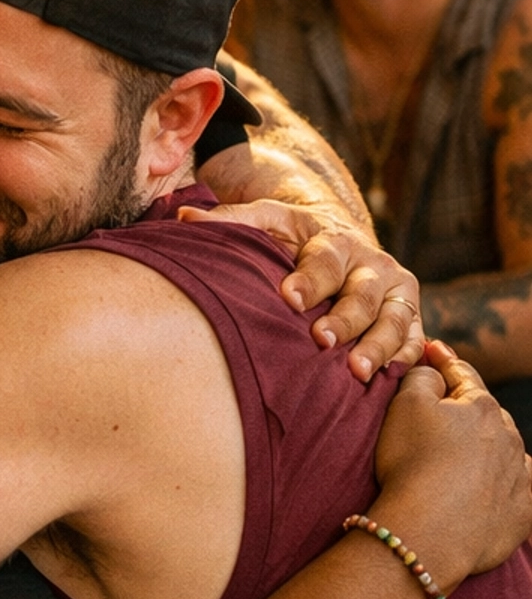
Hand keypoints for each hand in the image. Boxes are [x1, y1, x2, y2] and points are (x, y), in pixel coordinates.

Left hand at [179, 198, 423, 379]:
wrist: (344, 244)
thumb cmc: (296, 240)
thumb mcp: (268, 223)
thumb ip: (232, 221)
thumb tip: (183, 217)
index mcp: (337, 241)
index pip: (325, 260)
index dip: (310, 279)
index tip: (289, 297)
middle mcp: (374, 266)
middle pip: (364, 294)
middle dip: (344, 318)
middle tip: (321, 340)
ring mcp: (397, 294)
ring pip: (395, 321)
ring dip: (380, 346)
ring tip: (358, 371)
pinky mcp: (411, 320)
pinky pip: (415, 343)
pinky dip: (407, 361)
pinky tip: (389, 381)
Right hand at [370, 342, 531, 589]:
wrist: (429, 532)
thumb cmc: (412, 463)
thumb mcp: (405, 404)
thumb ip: (422, 376)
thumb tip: (434, 372)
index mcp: (482, 407)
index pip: (463, 375)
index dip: (444, 360)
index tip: (433, 349)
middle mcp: (510, 437)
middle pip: (487, 415)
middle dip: (469, 409)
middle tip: (447, 409)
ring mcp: (520, 476)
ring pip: (507, 452)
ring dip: (490, 448)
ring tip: (468, 456)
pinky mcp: (523, 513)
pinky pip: (521, 493)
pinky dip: (510, 487)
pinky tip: (500, 490)